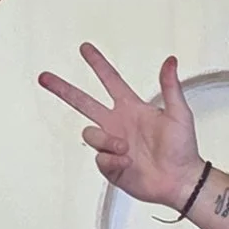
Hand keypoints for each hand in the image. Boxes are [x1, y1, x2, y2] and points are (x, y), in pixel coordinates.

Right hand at [36, 45, 202, 208]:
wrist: (180, 180)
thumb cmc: (183, 149)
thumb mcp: (179, 114)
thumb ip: (170, 87)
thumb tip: (170, 61)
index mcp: (131, 108)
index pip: (110, 81)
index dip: (98, 65)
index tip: (85, 48)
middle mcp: (117, 124)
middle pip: (83, 102)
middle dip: (63, 89)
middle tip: (45, 77)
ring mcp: (112, 145)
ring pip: (90, 134)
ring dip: (107, 140)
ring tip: (126, 149)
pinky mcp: (110, 165)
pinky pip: (100, 158)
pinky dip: (113, 160)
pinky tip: (128, 163)